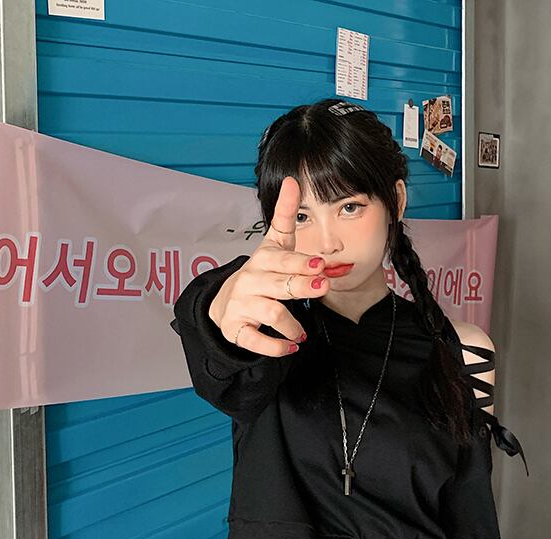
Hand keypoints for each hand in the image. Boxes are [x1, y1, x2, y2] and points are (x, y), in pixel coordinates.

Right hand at [208, 176, 328, 355]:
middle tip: (322, 288)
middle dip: (301, 286)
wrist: (227, 302)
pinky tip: (290, 347)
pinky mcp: (237, 328)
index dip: (301, 262)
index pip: (283, 260)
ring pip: (270, 314)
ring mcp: (242, 305)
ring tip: (302, 332)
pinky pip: (254, 340)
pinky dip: (274, 347)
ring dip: (292, 324)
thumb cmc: (262, 272)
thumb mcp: (274, 243)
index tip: (321, 264)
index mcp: (263, 260)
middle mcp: (251, 281)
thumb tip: (291, 180)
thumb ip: (285, 215)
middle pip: (279, 285)